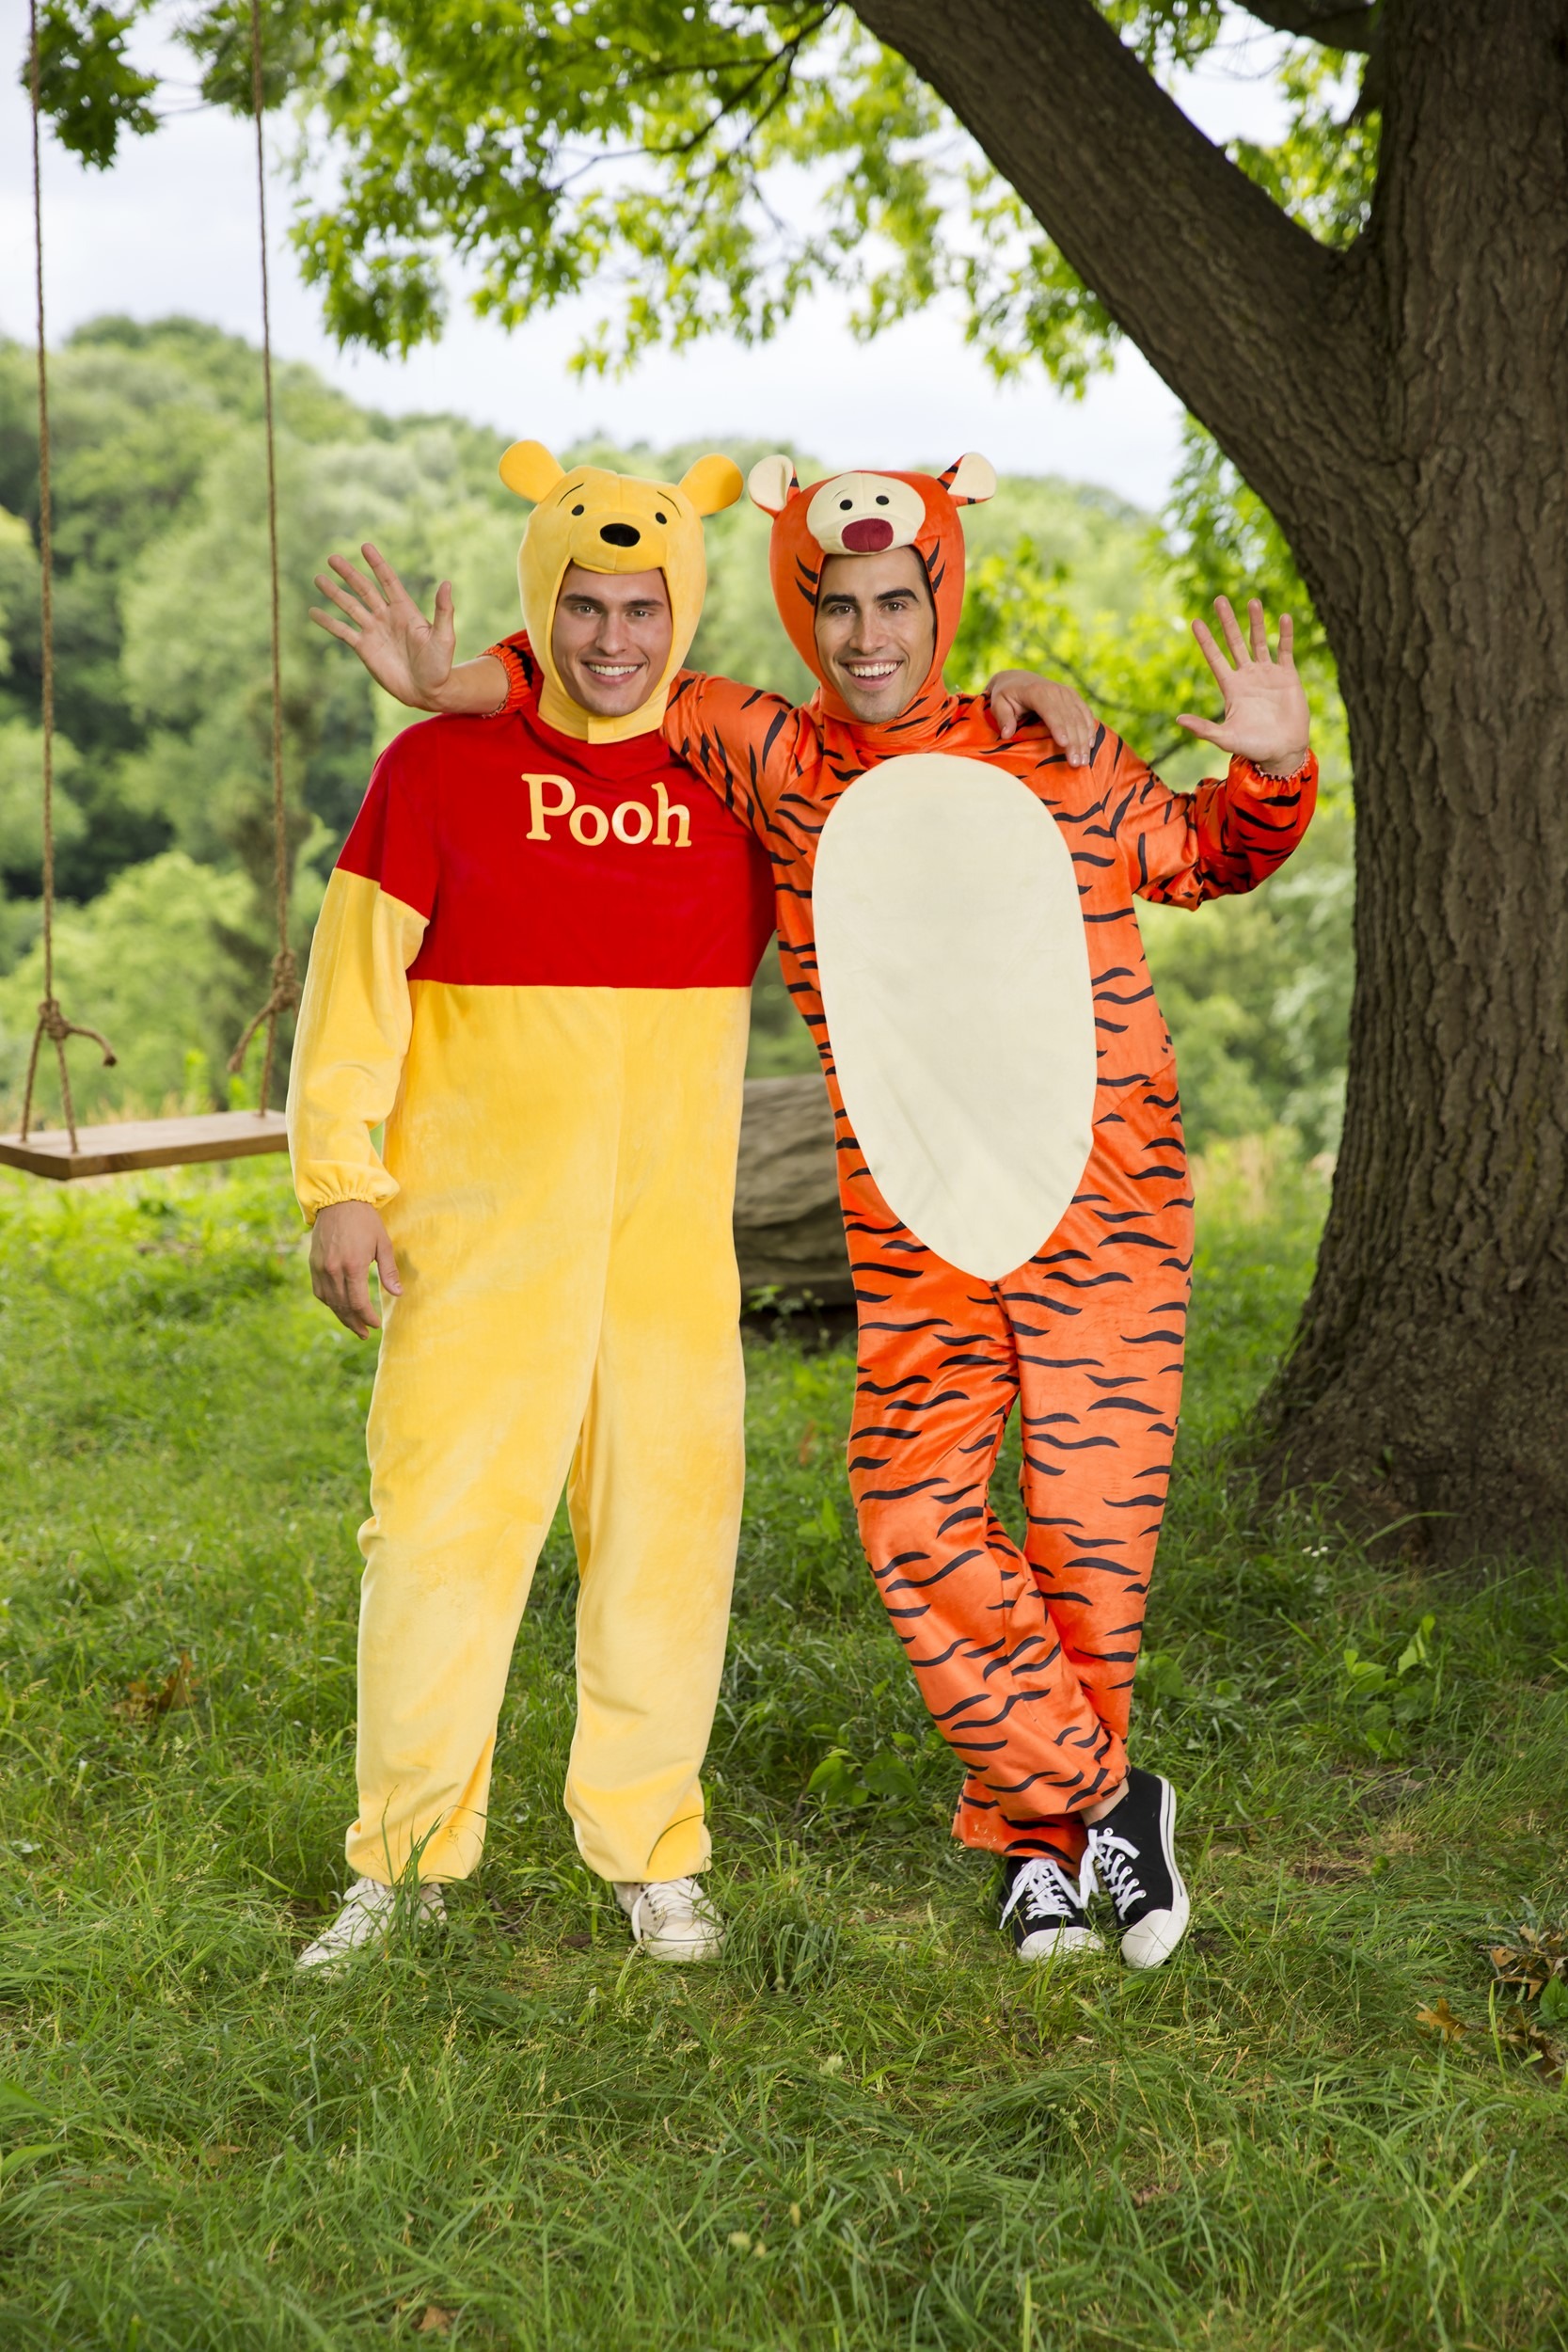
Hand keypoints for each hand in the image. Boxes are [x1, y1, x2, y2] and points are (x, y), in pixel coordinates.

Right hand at [309, 1200, 401, 1337]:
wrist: (339, 1200)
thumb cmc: (365, 1221)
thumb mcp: (383, 1243)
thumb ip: (389, 1271)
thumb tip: (398, 1293)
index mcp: (353, 1265)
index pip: (358, 1302)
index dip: (367, 1317)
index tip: (375, 1325)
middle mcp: (333, 1269)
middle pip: (342, 1306)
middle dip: (354, 1322)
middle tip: (364, 1334)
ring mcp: (320, 1267)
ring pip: (329, 1301)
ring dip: (341, 1316)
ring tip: (353, 1325)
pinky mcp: (313, 1263)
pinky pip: (319, 1290)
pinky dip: (329, 1302)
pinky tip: (338, 1307)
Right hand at [310, 543, 457, 710]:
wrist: (427, 691)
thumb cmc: (439, 665)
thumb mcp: (444, 637)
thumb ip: (443, 611)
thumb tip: (447, 583)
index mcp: (405, 610)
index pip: (388, 580)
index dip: (377, 564)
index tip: (365, 546)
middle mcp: (386, 616)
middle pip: (364, 589)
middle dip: (348, 573)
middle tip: (332, 557)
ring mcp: (374, 631)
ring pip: (349, 606)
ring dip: (334, 593)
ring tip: (318, 578)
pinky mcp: (364, 647)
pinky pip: (342, 631)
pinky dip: (327, 622)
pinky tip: (313, 612)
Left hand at [986, 670, 1096, 764]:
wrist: (1018, 679)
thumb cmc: (1006, 695)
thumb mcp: (998, 704)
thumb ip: (1002, 718)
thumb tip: (1007, 734)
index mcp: (1037, 691)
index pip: (1051, 711)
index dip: (1059, 727)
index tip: (1064, 744)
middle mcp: (1055, 690)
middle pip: (1069, 718)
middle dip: (1074, 741)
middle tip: (1076, 764)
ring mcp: (1067, 693)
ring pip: (1080, 718)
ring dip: (1084, 740)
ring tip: (1084, 761)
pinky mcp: (1074, 697)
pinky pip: (1085, 714)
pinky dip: (1089, 729)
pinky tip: (1090, 746)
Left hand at [1177, 596, 1310, 775]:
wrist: (1283, 751)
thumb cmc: (1253, 747)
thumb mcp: (1226, 738)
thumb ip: (1204, 729)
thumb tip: (1178, 720)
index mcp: (1231, 688)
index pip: (1215, 658)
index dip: (1206, 640)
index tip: (1195, 621)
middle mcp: (1247, 676)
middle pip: (1235, 643)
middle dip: (1227, 622)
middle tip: (1219, 599)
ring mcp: (1268, 674)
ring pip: (1260, 642)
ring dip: (1256, 622)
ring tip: (1251, 601)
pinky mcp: (1288, 676)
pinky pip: (1285, 650)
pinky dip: (1285, 634)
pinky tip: (1283, 617)